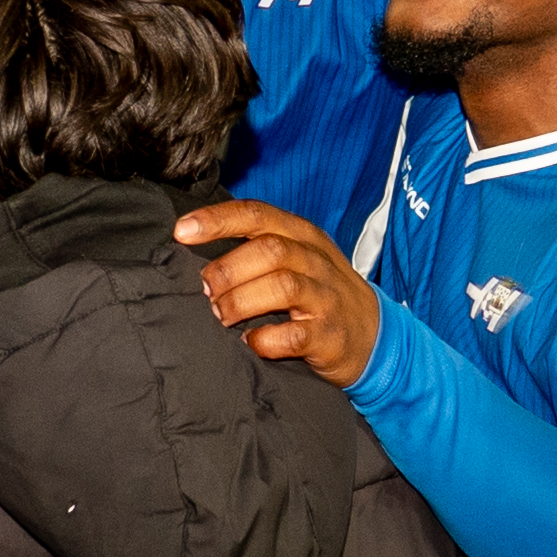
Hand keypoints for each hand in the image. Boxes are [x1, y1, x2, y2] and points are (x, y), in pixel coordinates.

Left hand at [178, 200, 382, 385]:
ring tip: (220, 315)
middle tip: (204, 289)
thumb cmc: (319, 293)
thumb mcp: (297, 258)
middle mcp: (315, 261)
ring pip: (282, 286)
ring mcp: (326, 298)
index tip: (181, 231)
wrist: (374, 336)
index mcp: (302, 235)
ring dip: (241, 301)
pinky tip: (250, 342)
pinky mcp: (330, 336)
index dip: (217, 220)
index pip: (257, 215)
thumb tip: (190, 251)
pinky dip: (265, 340)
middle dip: (227, 268)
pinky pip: (294, 335)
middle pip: (269, 249)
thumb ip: (254, 248)